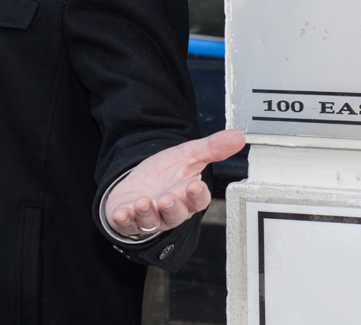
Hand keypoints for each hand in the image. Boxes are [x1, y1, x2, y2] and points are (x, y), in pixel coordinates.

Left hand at [105, 129, 245, 238]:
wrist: (136, 184)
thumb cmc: (164, 174)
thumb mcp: (187, 156)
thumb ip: (212, 148)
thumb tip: (239, 136)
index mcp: (187, 196)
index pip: (197, 200)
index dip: (196, 195)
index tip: (195, 185)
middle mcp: (170, 211)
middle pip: (175, 214)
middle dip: (172, 207)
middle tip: (167, 197)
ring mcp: (149, 218)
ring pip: (151, 221)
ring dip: (147, 213)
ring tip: (143, 202)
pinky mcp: (128, 221)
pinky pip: (126, 225)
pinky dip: (123, 220)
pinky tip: (121, 213)